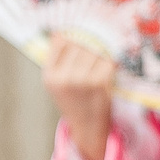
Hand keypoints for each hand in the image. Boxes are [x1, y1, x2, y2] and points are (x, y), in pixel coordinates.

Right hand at [42, 37, 115, 159]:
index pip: (61, 42)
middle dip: (89, 45)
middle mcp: (63, 77)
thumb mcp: (56, 82)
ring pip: (95, 52)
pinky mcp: (99, 84)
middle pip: (79, 45)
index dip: (73, 35)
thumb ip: (56, 59)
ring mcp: (81, 80)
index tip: (81, 34)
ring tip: (100, 64)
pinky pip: (107, 62)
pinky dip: (110, 64)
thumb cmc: (72, 100)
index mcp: (49, 75)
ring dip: (100, 54)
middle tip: (96, 49)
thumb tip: (59, 32)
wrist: (86, 126)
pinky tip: (108, 70)